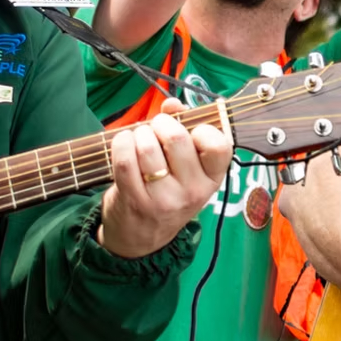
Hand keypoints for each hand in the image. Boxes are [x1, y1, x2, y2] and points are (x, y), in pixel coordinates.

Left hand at [99, 99, 230, 258]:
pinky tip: (124, 144)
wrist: (141, 237)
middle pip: (177, 138)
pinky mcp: (135, 200)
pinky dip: (121, 143)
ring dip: (138, 134)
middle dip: (161, 123)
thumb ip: (184, 129)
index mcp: (212, 178)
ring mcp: (164, 199)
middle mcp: (193, 191)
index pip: (219, 145)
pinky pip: (125, 160)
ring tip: (138, 139)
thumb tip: (172, 103)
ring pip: (147, 146)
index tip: (190, 131)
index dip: (202, 128)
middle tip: (156, 128)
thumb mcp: (187, 168)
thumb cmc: (167, 191)